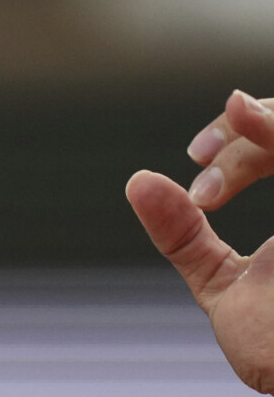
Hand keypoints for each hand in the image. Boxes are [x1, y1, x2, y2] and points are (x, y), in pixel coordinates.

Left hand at [128, 89, 273, 396]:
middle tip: (201, 156)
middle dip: (249, 128)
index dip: (241, 142)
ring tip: (234, 114)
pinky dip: (271, 126)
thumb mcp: (224, 284)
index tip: (196, 163)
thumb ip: (185, 237)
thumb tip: (137, 182)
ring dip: (266, 122)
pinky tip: (241, 112)